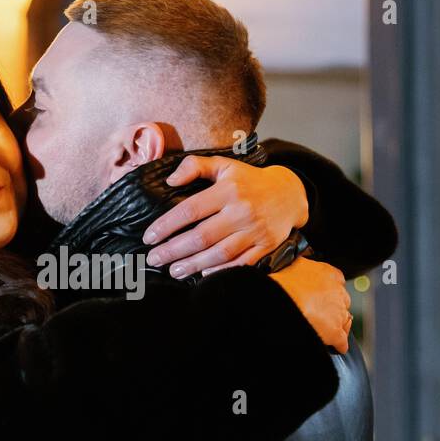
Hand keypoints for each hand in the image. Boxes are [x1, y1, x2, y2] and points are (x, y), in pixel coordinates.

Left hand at [142, 157, 308, 276]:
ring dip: (193, 265)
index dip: (167, 225)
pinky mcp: (266, 246)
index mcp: (228, 190)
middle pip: (201, 236)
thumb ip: (195, 166)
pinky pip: (241, 263)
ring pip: (219, 253)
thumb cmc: (249, 180)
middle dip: (174, 250)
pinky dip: (220, 271)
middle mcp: (242, 211)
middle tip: (155, 258)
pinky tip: (203, 275)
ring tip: (173, 270)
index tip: (149, 237)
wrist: (289, 194)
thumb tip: (169, 180)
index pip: (190, 210)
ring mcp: (255, 230)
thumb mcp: (224, 165)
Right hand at [270, 257, 351, 353]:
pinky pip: (342, 341)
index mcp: (328, 273)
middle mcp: (337, 292)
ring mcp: (338, 313)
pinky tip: (335, 346)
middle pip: (342, 302)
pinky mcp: (335, 331)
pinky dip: (339, 344)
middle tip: (321, 313)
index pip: (338, 281)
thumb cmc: (281, 284)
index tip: (324, 295)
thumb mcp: (294, 265)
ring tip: (327, 330)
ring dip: (337, 325)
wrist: (278, 301)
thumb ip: (304, 267)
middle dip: (334, 307)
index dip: (329, 291)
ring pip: (344, 321)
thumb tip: (300, 265)